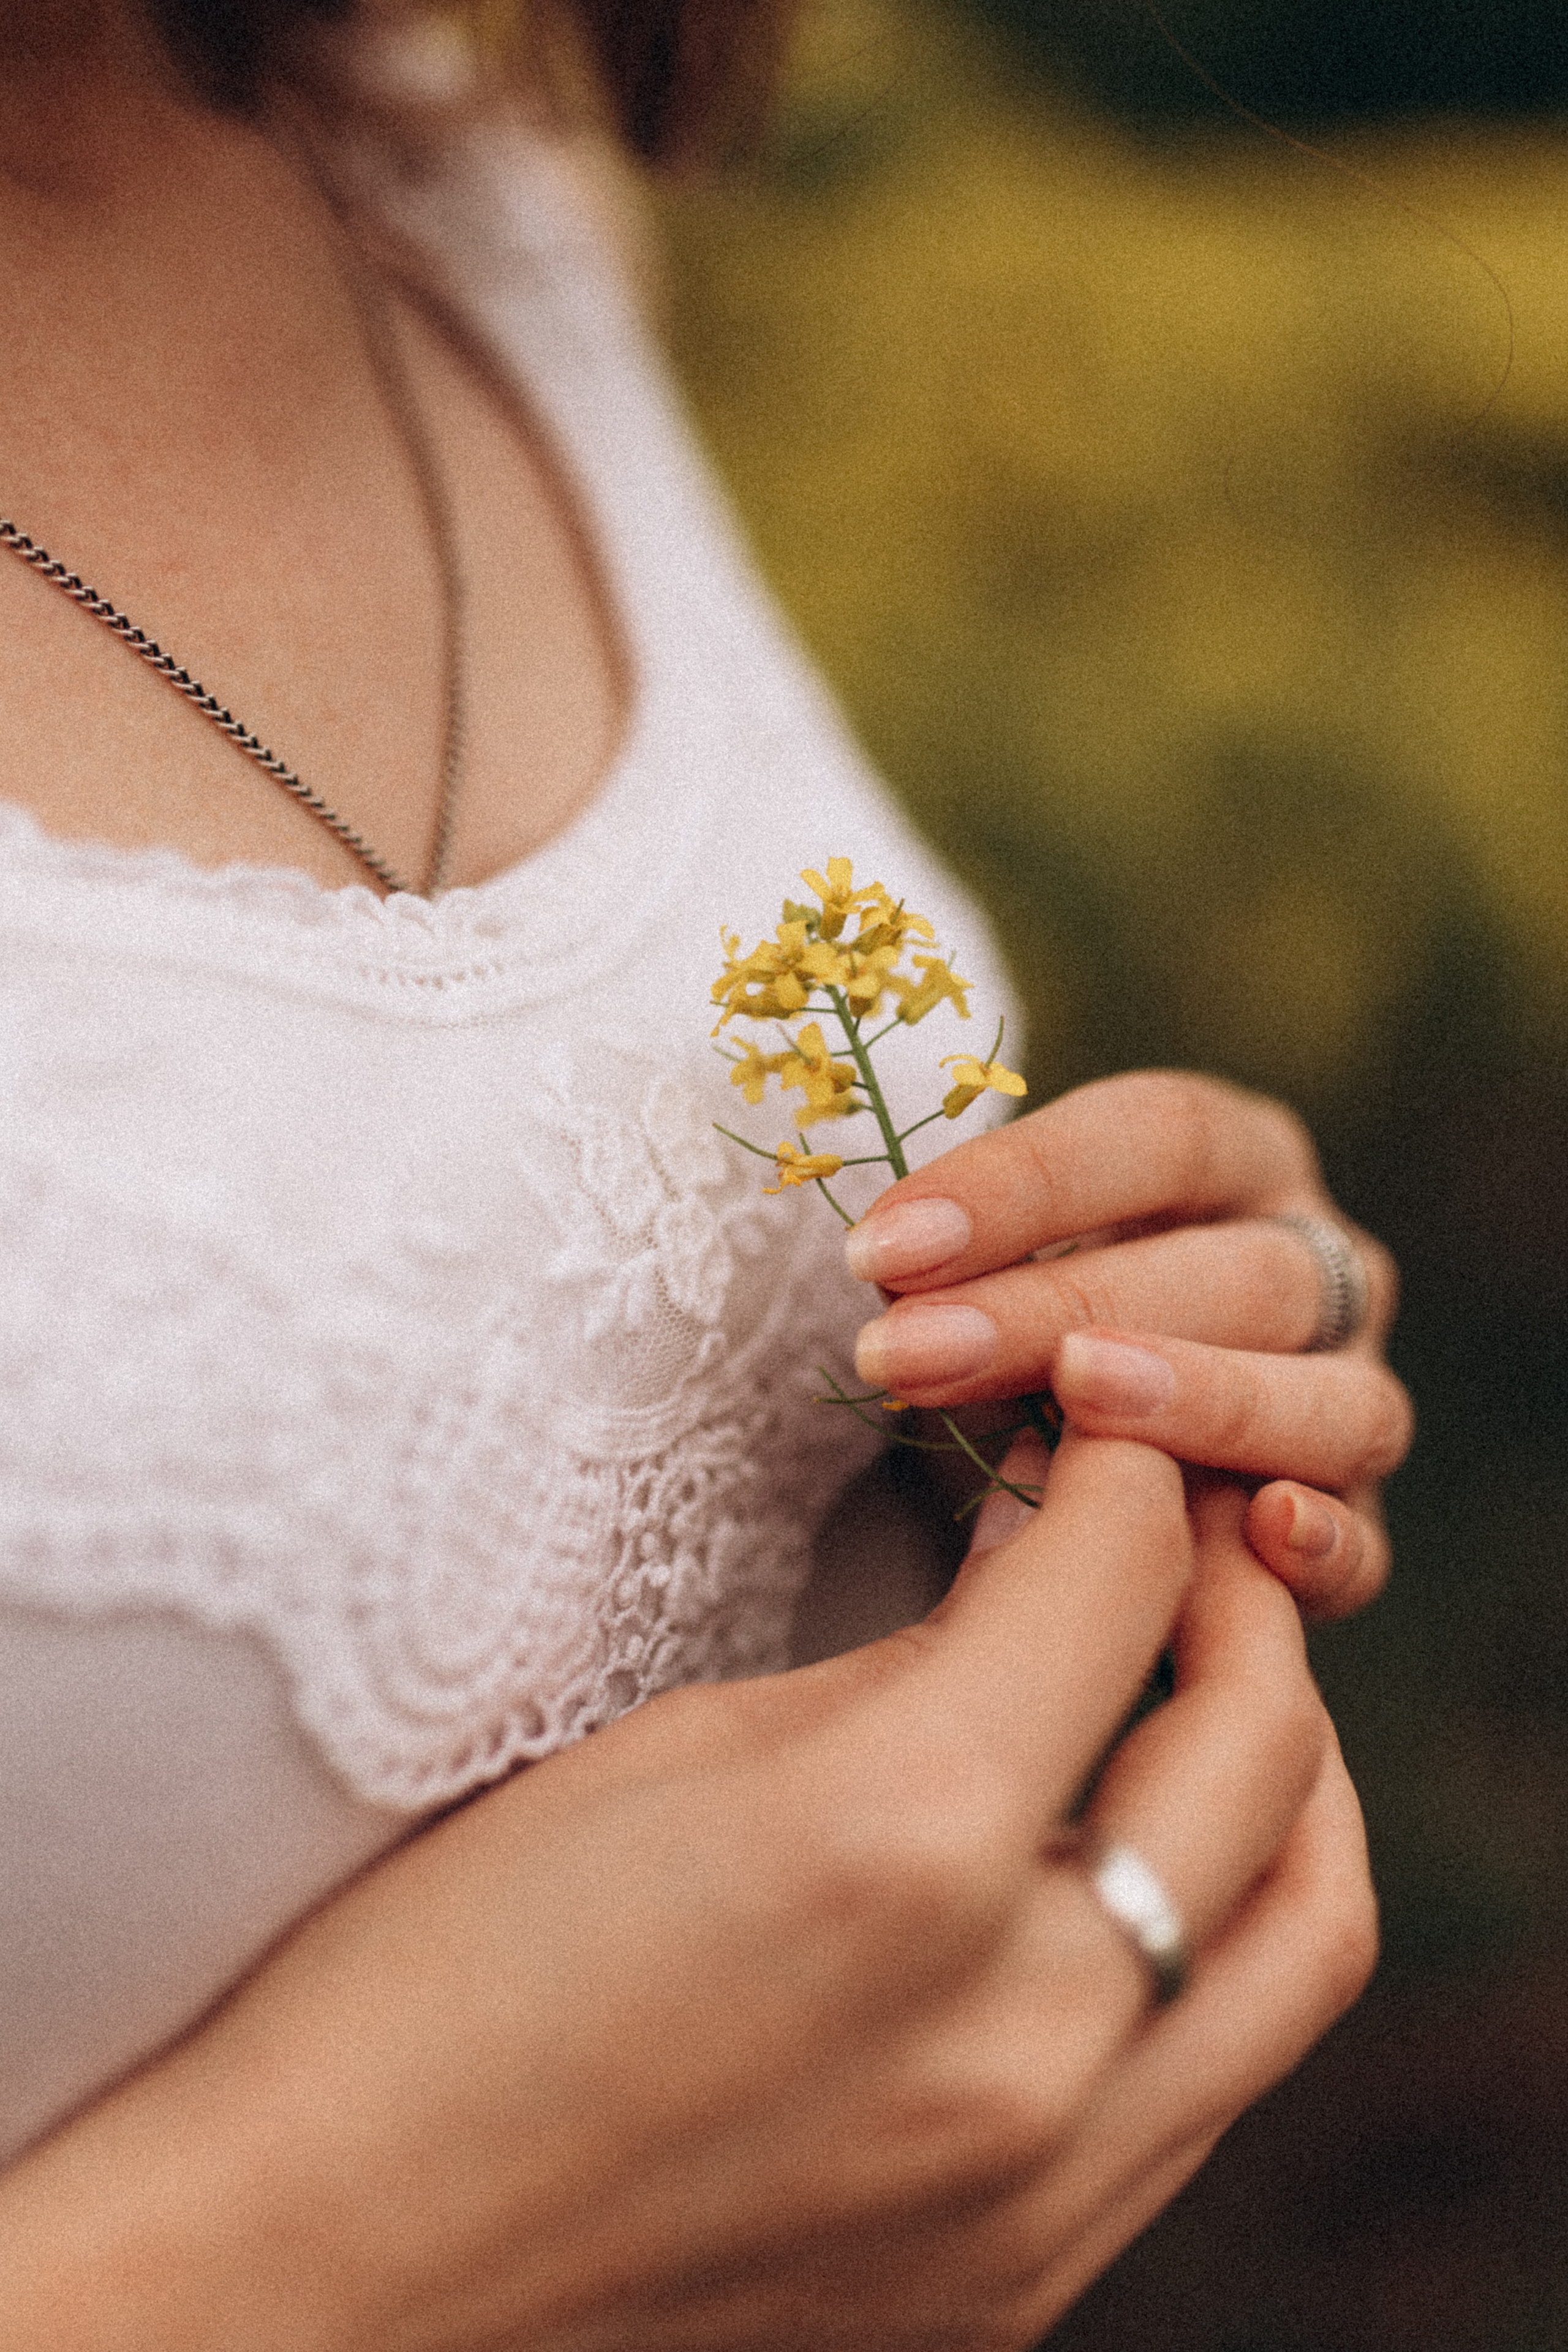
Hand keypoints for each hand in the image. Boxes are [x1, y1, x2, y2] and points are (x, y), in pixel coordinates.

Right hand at [0, 1436, 1374, 2351]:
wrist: (335, 2269)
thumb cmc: (444, 1974)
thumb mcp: (676, 1757)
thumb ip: (908, 1670)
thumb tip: (1043, 1582)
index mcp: (901, 1846)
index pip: (1113, 1586)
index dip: (1121, 1468)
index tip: (1100, 1425)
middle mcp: (1018, 2031)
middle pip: (1263, 1754)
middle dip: (1237, 1595)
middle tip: (1181, 1528)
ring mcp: (1042, 2185)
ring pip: (1299, 1941)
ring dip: (1284, 1782)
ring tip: (1214, 1691)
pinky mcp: (1022, 2279)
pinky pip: (1209, 2080)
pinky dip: (1212, 1941)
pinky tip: (1128, 1869)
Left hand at [845, 1071, 1409, 1619]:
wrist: (1097, 1455)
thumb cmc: (1028, 1327)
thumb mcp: (996, 1268)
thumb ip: (967, 1266)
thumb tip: (889, 1278)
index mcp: (1242, 1161)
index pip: (1159, 1134)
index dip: (1022, 1182)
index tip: (880, 1246)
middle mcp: (1325, 1266)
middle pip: (1238, 1273)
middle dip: (1066, 1306)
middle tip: (914, 1350)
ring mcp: (1356, 1396)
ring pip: (1334, 1400)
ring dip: (1206, 1403)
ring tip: (1077, 1402)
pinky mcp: (1360, 1529)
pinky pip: (1363, 1546)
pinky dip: (1322, 1543)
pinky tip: (1262, 1529)